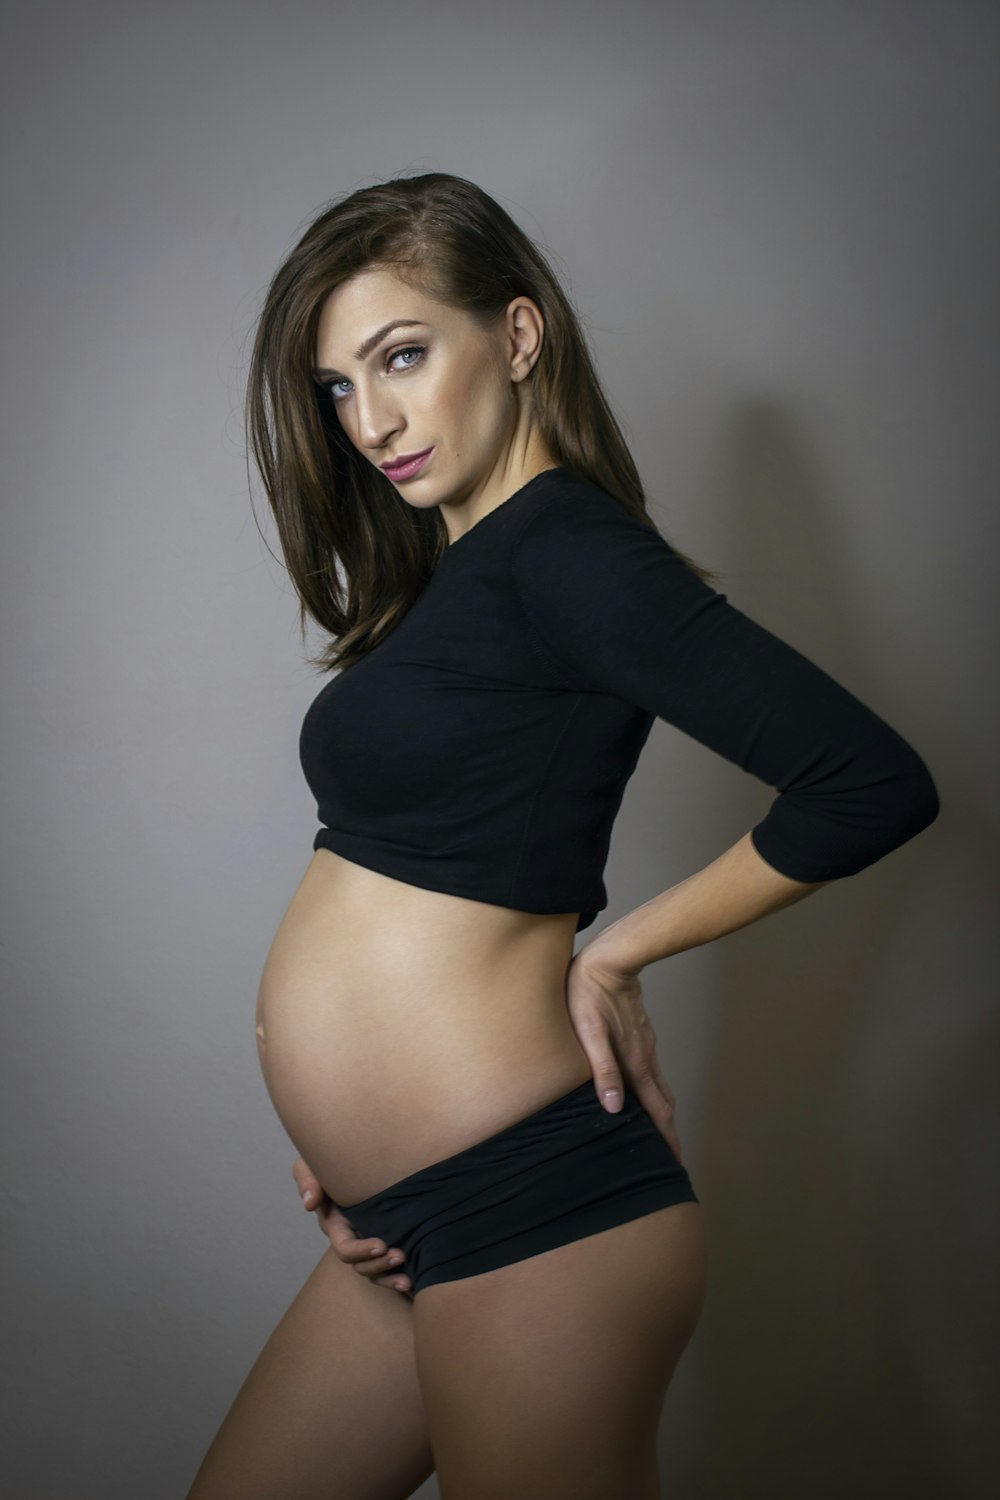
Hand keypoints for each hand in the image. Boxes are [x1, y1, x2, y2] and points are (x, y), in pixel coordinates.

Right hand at [291, 1156, 412, 1296]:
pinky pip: (388, 1266)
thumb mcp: (311, 1166)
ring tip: (408, 1275)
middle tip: (401, 1255)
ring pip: (375, 1270)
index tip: (381, 1244)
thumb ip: (307, 1180)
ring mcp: (368, 1240)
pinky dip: (398, 1276)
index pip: (345, 1247)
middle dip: (379, 1264)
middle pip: (362, 1265)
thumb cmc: (330, 1160)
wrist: (357, 1153)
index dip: (361, 1251)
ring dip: (390, 1274)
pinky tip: (413, 1279)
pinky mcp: (386, 1237)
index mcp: (336, 1225)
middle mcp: (352, 1237)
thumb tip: (310, 1203)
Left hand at [566, 946, 685, 1164]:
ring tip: (657, 1129)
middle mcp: (645, 1057)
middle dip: (667, 1130)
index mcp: (635, 1062)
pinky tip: (641, 1090)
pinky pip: (650, 1070)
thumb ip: (602, 1069)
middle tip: (670, 1155)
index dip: (665, 1138)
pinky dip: (652, 1090)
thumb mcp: (589, 1033)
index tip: (674, 1161)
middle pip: (663, 1102)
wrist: (610, 958)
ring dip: (660, 1110)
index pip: (656, 1110)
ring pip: (657, 1085)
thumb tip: (613, 1107)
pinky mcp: (639, 1033)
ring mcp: (645, 1044)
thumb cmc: (589, 994)